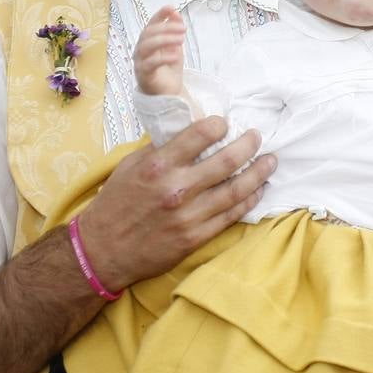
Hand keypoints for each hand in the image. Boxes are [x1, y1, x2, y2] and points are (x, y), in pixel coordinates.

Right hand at [76, 116, 275, 290]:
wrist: (103, 249)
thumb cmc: (116, 203)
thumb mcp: (132, 165)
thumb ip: (162, 148)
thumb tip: (191, 131)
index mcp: (159, 165)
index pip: (200, 135)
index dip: (219, 125)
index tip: (226, 123)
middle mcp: (177, 188)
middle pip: (226, 161)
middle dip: (249, 145)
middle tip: (257, 137)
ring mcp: (189, 215)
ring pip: (236, 189)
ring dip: (258, 173)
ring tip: (270, 162)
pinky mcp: (195, 237)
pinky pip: (231, 216)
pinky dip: (249, 201)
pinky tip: (258, 190)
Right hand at [134, 7, 186, 96]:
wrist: (168, 92)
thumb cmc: (169, 68)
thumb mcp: (175, 46)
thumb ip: (174, 31)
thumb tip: (175, 13)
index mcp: (148, 40)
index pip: (151, 24)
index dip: (159, 15)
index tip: (171, 8)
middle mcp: (141, 49)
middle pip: (148, 33)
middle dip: (166, 28)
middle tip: (183, 29)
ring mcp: (140, 62)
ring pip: (146, 46)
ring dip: (164, 40)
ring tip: (181, 40)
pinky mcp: (144, 75)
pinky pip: (150, 64)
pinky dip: (163, 58)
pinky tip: (175, 55)